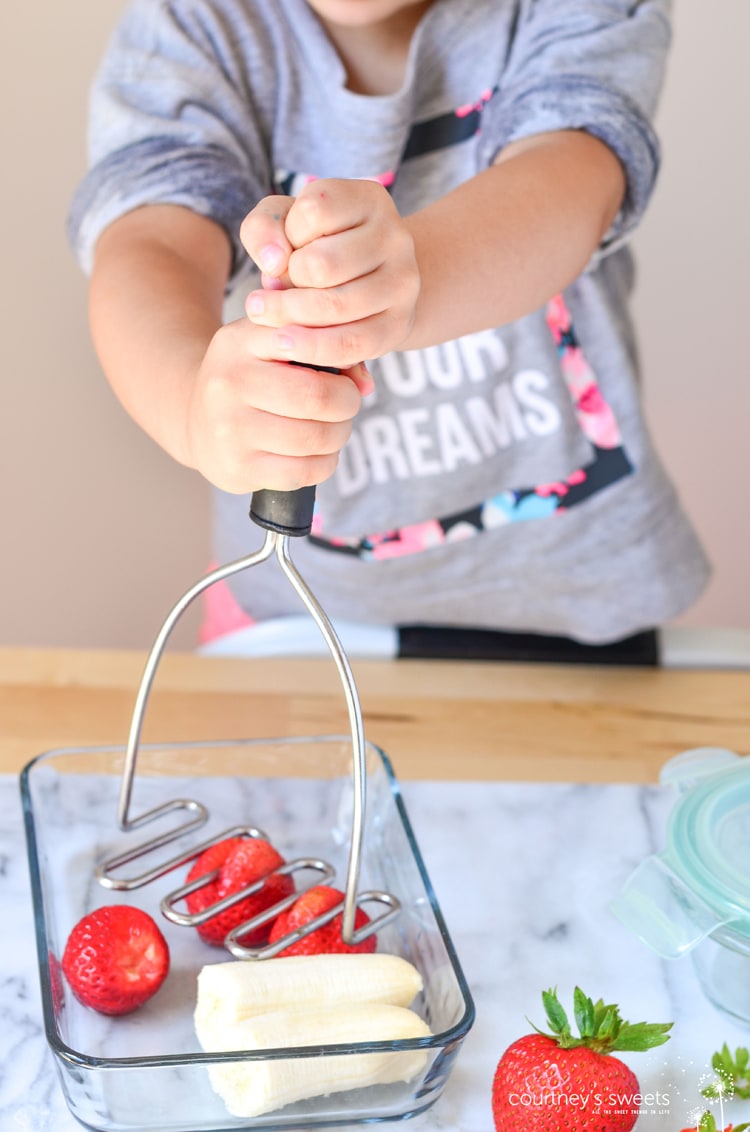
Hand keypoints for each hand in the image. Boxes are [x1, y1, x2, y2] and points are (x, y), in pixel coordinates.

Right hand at [184, 317, 372, 494]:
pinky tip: (317, 455)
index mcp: (241, 341)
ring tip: (332, 430)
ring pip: (315, 438)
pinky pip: (304, 472)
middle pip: (319, 397)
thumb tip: (365, 384)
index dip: (341, 363)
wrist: (194, 416)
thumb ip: (324, 348)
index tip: (343, 374)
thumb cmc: (251, 376)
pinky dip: (324, 465)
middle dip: (347, 405)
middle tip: (345, 406)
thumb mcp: (274, 344)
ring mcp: (230, 429)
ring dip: (338, 436)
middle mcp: (229, 382)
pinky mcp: (238, 468)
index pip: (311, 345)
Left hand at [240, 179, 419, 367]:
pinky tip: (285, 344)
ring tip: (267, 315)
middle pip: (321, 264)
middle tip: (281, 286)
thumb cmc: (317, 247)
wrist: (370, 285)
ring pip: (334, 306)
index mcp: (369, 199)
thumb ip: (263, 229)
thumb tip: (274, 263)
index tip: (293, 245)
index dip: (289, 232)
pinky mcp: (399, 324)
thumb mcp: (285, 223)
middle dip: (287, 280)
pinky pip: (349, 344)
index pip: (314, 210)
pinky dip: (310, 348)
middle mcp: (395, 236)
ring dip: (290, 315)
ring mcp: (403, 282)